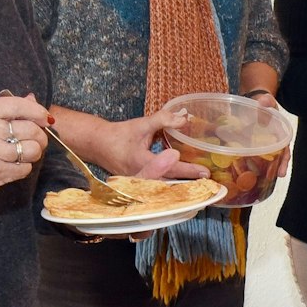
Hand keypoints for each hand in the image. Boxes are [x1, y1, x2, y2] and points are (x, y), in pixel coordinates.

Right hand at [0, 93, 49, 228]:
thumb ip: (2, 111)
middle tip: (36, 141)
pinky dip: (23, 168)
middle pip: (30, 127)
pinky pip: (25, 168)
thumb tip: (32, 99)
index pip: (17, 104)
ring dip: (33, 153)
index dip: (37, 111)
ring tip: (23, 155)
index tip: (46, 118)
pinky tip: (11, 167)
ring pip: (32, 149)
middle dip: (40, 136)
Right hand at [76, 108, 202, 179]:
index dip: (188, 170)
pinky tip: (185, 183)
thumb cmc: (118, 135)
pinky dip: (172, 186)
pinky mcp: (139, 185)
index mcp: (140, 162)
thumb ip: (162, 120)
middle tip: (208, 181)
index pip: (169, 168)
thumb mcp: (141, 125)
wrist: (98, 145)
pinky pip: (158, 188)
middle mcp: (140, 177)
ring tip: (201, 184)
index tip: (204, 172)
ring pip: (164, 189)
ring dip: (182, 187)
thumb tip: (184, 117)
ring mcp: (139, 184)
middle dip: (190, 184)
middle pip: (170, 184)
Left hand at [248, 92, 292, 178]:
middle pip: (276, 158)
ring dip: (261, 168)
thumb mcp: (267, 100)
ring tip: (257, 181)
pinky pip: (250, 152)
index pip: (285, 150)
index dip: (284, 161)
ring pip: (263, 158)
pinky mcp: (250, 141)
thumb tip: (264, 102)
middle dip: (275, 169)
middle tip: (272, 179)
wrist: (254, 99)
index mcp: (279, 133)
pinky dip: (246, 161)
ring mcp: (261, 142)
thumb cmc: (264, 101)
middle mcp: (272, 140)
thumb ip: (267, 101)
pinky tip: (241, 170)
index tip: (282, 172)